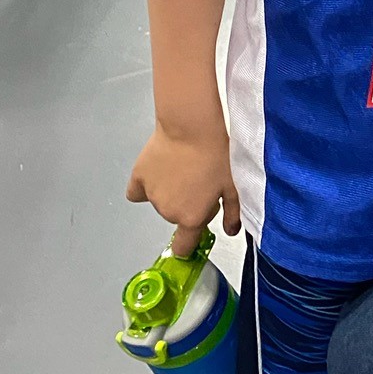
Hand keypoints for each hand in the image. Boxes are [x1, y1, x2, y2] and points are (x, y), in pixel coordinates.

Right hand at [126, 125, 238, 256]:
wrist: (192, 126)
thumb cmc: (216, 154)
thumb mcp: (234, 185)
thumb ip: (233, 213)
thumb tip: (232, 230)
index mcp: (190, 218)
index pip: (183, 247)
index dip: (189, 242)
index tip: (192, 235)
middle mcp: (168, 211)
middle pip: (176, 217)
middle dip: (187, 204)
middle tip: (200, 180)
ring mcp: (151, 195)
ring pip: (160, 201)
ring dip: (170, 191)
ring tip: (184, 167)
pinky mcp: (138, 177)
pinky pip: (138, 189)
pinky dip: (146, 183)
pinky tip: (159, 169)